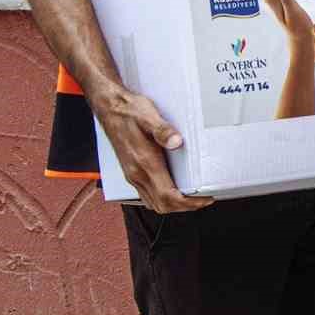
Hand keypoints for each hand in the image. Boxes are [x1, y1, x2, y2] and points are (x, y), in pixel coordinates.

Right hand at [89, 83, 211, 213]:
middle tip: (203, 199)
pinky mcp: (131, 172)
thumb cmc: (129, 111)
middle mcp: (136, 174)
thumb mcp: (148, 116)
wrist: (108, 106)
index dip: (189, 203)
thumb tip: (176, 141)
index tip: (205, 198)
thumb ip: (163, 130)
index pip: (168, 197)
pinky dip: (163, 199)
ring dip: (174, 205)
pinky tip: (174, 189)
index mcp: (144, 164)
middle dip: (185, 207)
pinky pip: (148, 195)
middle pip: (163, 206)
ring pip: (154, 203)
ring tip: (192, 197)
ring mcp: (132, 175)